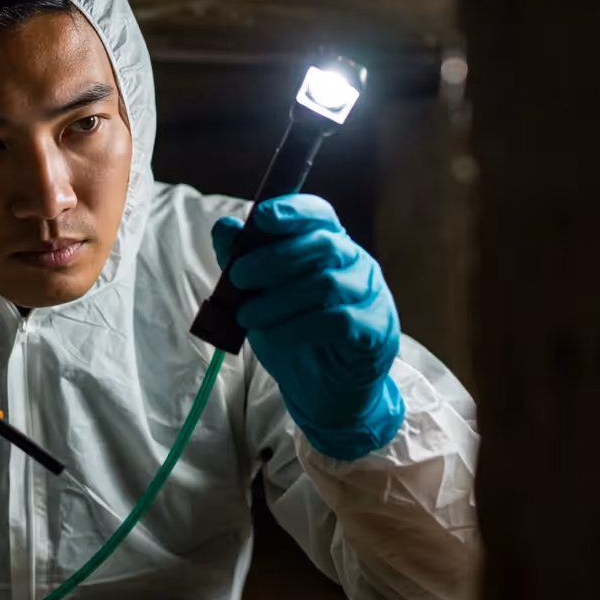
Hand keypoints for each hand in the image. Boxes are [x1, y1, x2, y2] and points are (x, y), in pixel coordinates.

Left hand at [212, 194, 403, 459]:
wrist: (326, 388)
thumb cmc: (296, 332)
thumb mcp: (261, 297)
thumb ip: (244, 262)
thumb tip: (224, 229)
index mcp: (330, 245)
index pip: (320, 214)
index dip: (293, 210)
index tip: (262, 217)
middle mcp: (356, 263)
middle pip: (322, 244)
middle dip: (273, 259)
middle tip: (237, 278)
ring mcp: (370, 295)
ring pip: (327, 284)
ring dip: (278, 300)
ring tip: (246, 317)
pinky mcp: (376, 330)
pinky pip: (340, 321)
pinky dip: (299, 327)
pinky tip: (275, 336)